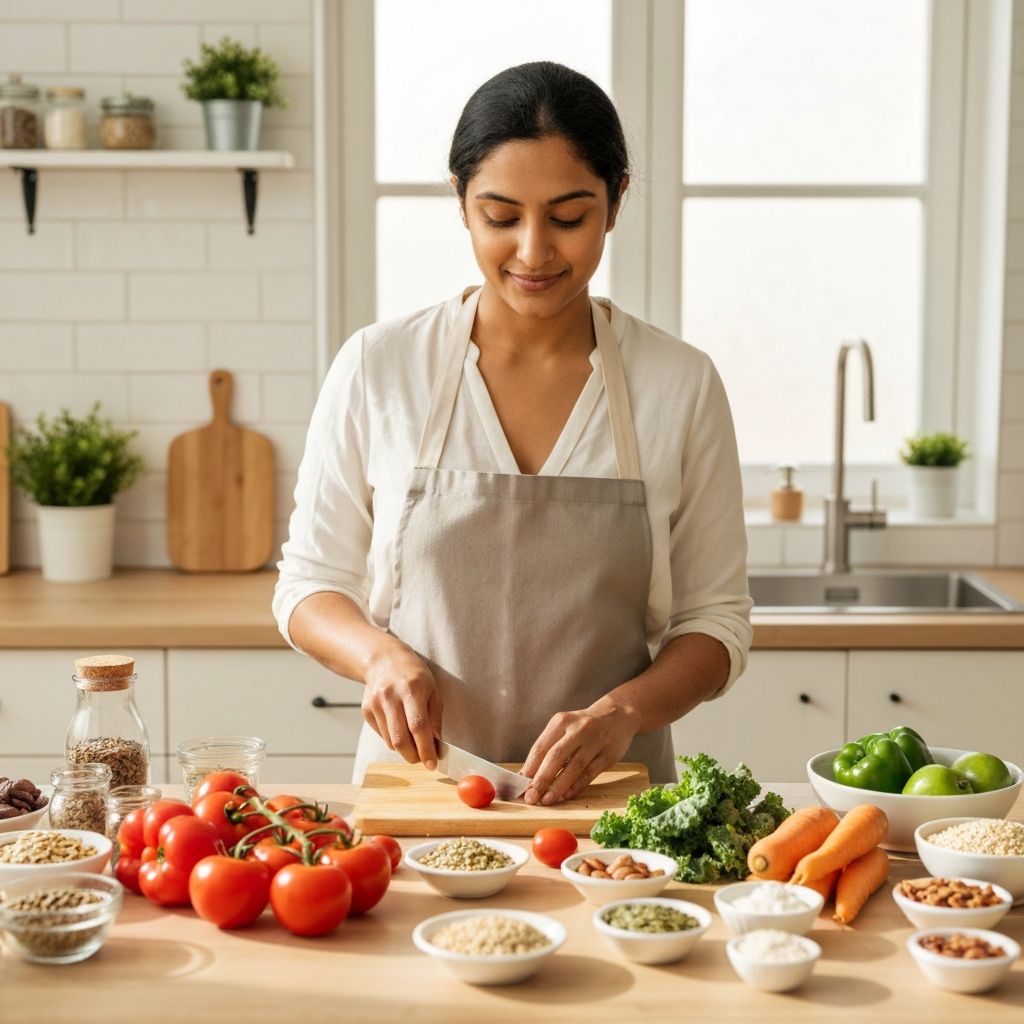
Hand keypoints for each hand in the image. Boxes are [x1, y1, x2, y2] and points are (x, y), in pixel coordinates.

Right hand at [361, 641, 442, 769]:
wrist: (383, 660)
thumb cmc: (414, 675)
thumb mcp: (432, 690)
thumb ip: (435, 718)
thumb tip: (437, 745)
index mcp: (412, 689)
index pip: (418, 726)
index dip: (426, 748)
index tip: (432, 764)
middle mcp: (391, 697)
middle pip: (400, 739)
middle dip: (413, 756)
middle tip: (422, 759)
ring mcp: (376, 704)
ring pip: (390, 741)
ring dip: (404, 749)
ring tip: (413, 741)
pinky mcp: (366, 710)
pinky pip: (381, 735)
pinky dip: (393, 739)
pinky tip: (399, 726)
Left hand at [520, 699, 636, 805]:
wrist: (617, 715)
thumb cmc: (583, 726)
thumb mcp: (564, 727)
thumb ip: (548, 748)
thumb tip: (528, 775)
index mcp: (561, 721)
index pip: (541, 747)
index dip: (529, 768)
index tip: (520, 786)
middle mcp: (577, 729)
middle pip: (555, 757)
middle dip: (541, 779)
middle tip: (531, 797)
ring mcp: (594, 742)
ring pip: (573, 767)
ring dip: (558, 787)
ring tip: (546, 801)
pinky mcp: (608, 755)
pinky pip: (589, 774)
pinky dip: (576, 786)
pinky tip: (566, 796)